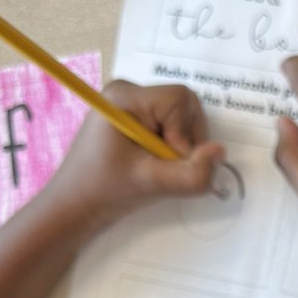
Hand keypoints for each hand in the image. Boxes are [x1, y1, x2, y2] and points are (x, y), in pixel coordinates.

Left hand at [48, 80, 224, 229]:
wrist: (75, 207)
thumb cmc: (105, 191)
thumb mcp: (152, 184)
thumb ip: (191, 173)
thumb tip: (221, 152)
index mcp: (125, 96)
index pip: (180, 99)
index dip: (185, 133)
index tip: (167, 161)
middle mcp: (129, 91)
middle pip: (185, 106)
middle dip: (186, 140)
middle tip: (164, 167)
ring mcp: (133, 104)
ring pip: (183, 118)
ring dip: (181, 148)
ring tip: (157, 168)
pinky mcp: (137, 119)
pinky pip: (173, 126)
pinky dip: (173, 149)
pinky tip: (153, 165)